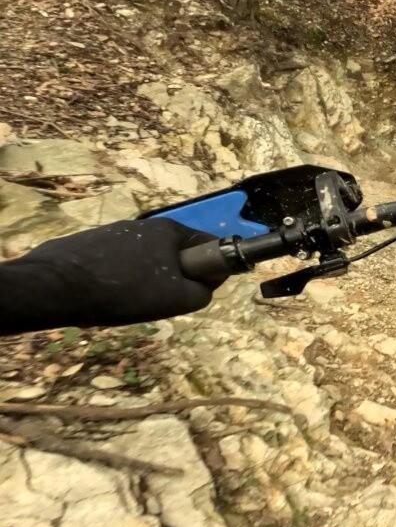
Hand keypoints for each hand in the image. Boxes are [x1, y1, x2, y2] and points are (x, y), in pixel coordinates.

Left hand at [0, 219, 225, 334]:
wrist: (55, 287)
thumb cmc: (124, 292)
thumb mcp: (178, 299)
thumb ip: (203, 291)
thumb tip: (204, 285)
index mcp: (169, 230)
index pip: (209, 246)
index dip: (210, 272)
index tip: (194, 291)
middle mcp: (145, 225)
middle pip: (176, 255)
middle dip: (174, 278)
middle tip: (161, 301)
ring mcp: (115, 232)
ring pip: (147, 261)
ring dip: (146, 280)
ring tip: (129, 302)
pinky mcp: (91, 244)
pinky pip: (119, 264)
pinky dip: (120, 280)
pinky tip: (107, 296)